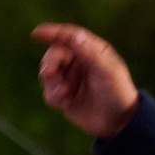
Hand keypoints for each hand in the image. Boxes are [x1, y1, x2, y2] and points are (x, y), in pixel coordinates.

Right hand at [32, 23, 138, 139]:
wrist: (117, 121)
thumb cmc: (117, 92)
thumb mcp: (107, 71)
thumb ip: (90, 53)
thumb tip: (74, 36)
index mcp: (90, 50)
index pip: (68, 36)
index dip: (51, 33)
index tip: (36, 33)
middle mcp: (78, 62)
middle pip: (53, 55)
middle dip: (50, 64)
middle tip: (50, 73)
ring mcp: (69, 78)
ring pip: (47, 74)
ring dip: (53, 84)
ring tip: (65, 94)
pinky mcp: (63, 96)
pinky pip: (48, 93)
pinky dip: (55, 98)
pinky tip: (67, 103)